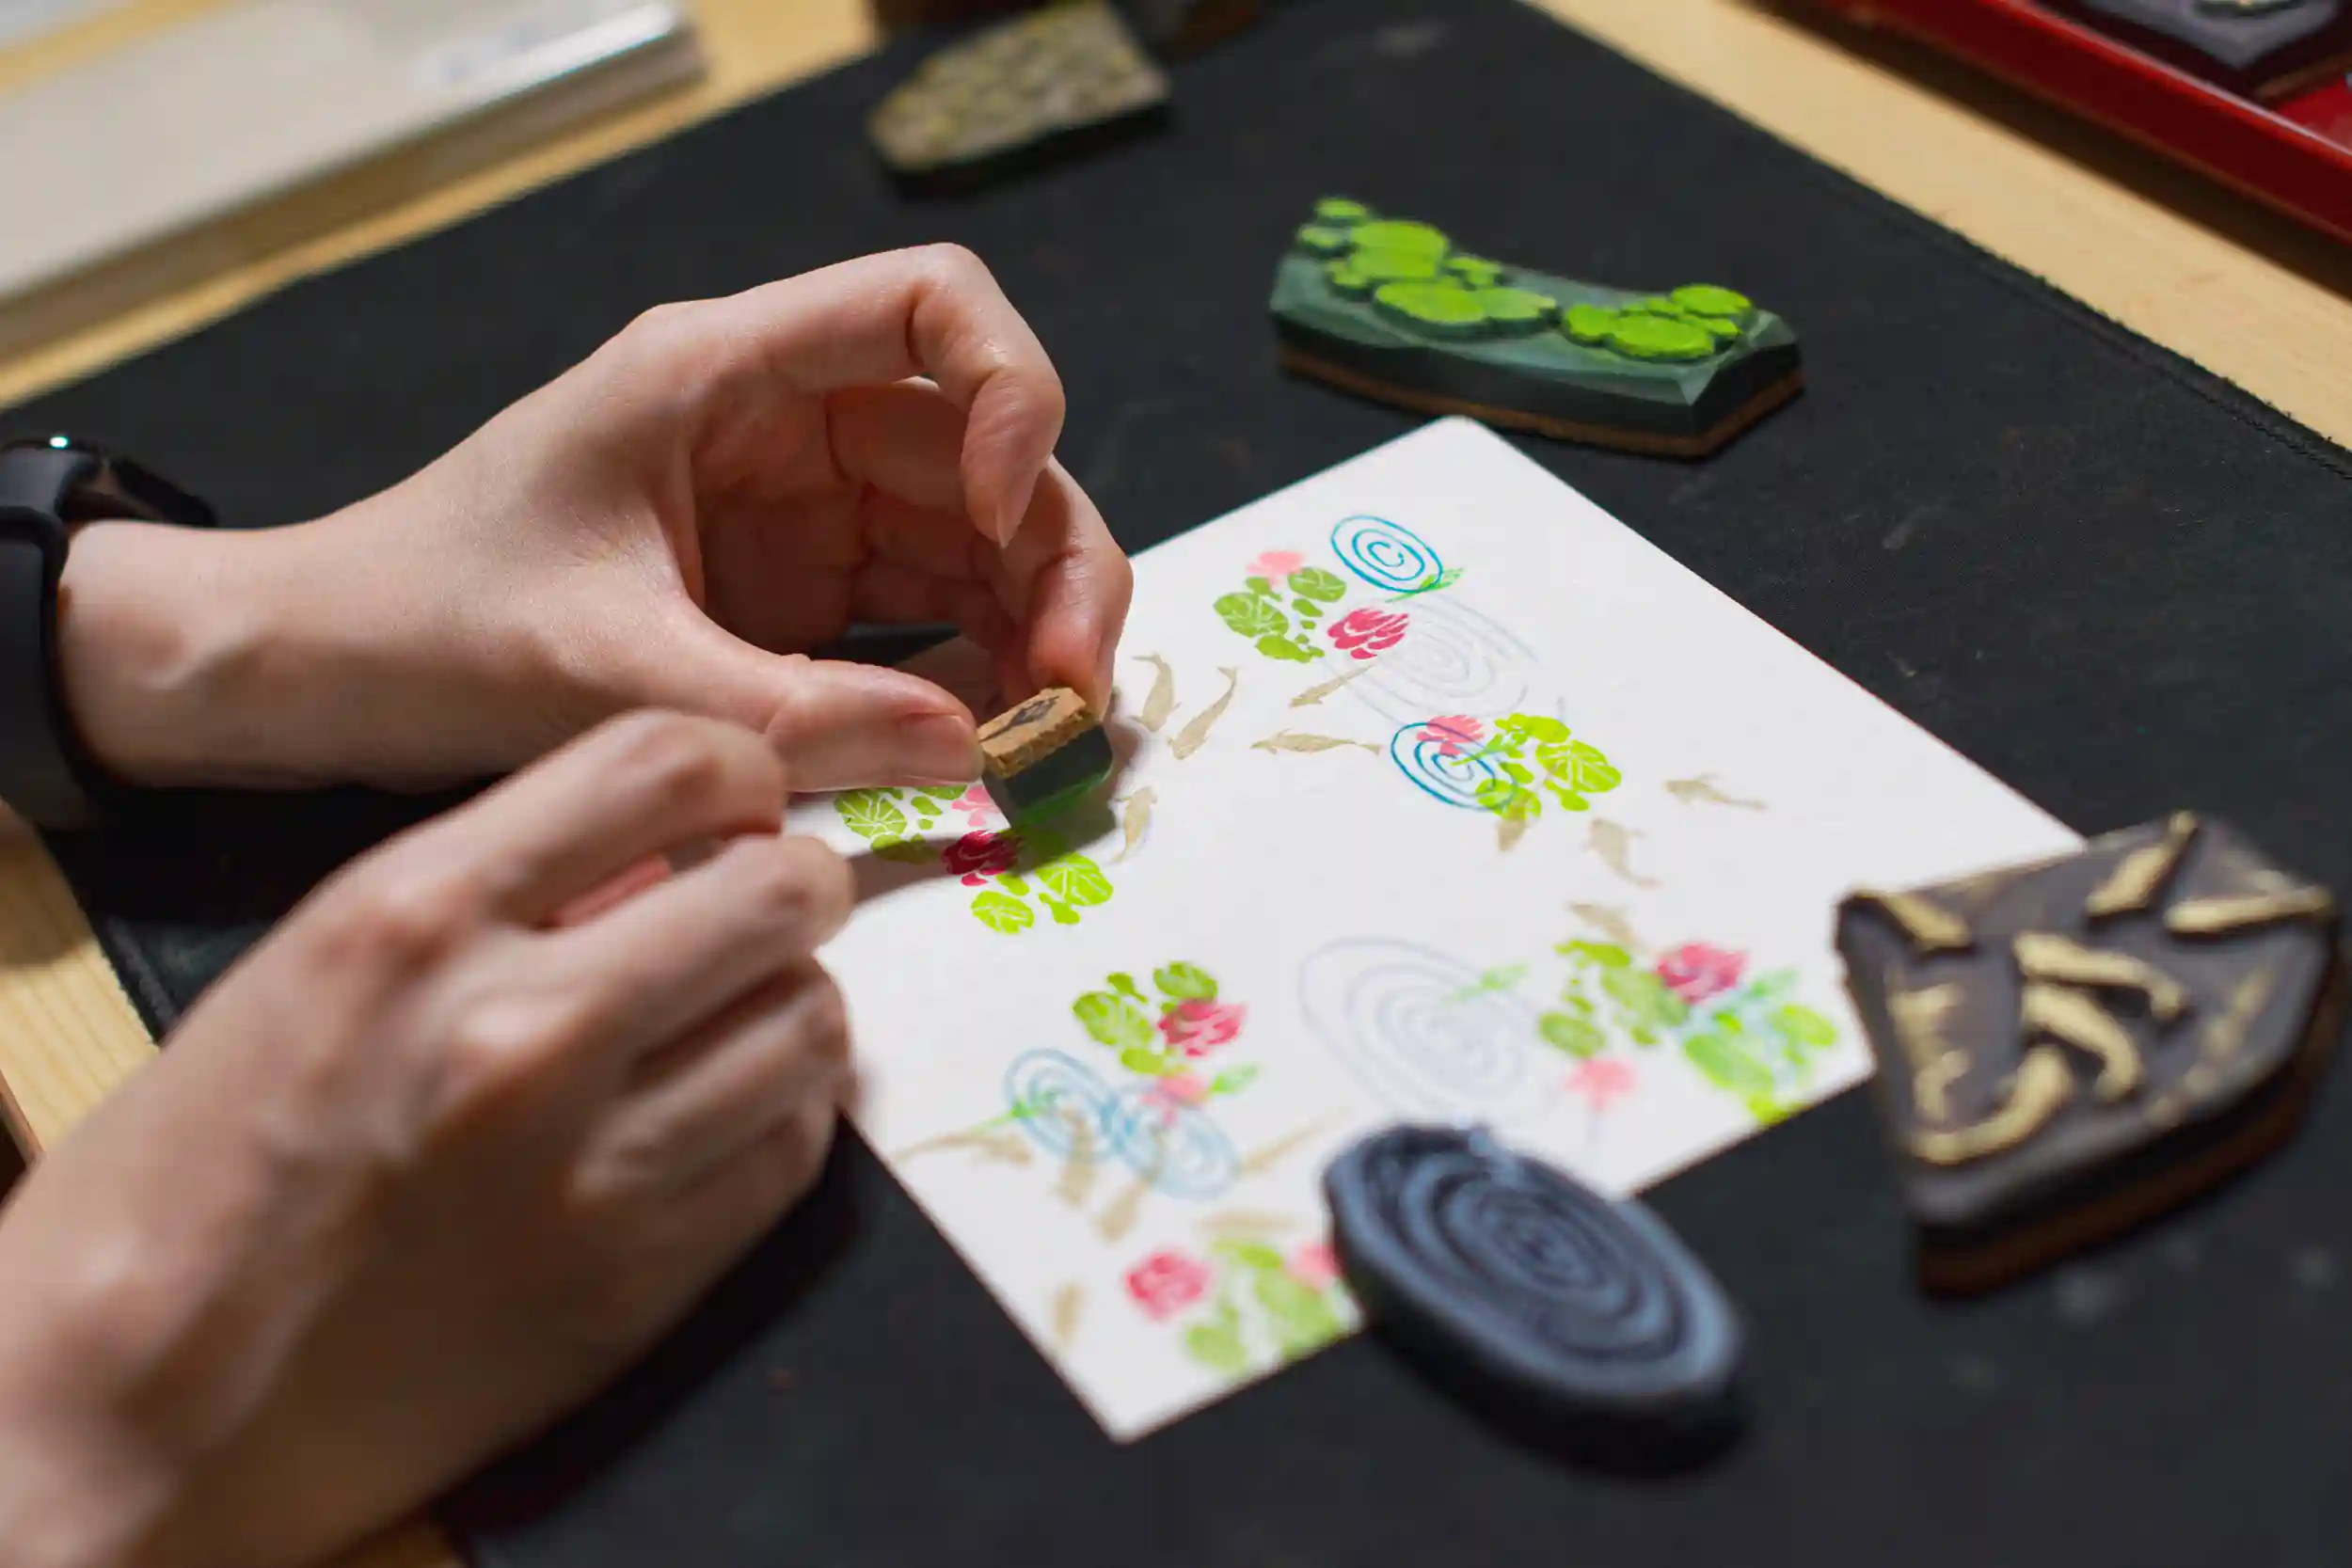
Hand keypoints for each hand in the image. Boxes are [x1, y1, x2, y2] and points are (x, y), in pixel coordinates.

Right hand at [0, 713, 851, 1567]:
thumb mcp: (315, 965)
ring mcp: (595, 1163)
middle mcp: (525, 1026)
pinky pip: (792, 1153)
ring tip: (736, 1021)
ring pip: (812, 1023)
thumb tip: (648, 858)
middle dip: (793, 886)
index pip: (665, 763)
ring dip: (793, 1004)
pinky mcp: (640, 1280)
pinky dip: (781, 1116)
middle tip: (767, 909)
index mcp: (417, 915)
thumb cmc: (199, 1174)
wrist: (144, 1403)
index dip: (735, 773)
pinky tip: (724, 1116)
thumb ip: (489, 895)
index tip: (737, 807)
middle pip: (779, 894)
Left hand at [55, 245, 1132, 791]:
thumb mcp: (606, 675)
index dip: (1009, 389)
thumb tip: (969, 751)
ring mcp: (800, 515)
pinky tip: (988, 747)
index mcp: (724, 375)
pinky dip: (975, 677)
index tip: (1005, 511)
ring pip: (975, 542)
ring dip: (1035, 630)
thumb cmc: (425, 631)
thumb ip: (789, 713)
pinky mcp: (796, 598)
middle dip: (1052, 559)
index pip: (930, 306)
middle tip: (1074, 694)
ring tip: (1048, 741)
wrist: (320, 677)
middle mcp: (784, 427)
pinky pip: (925, 620)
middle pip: (986, 447)